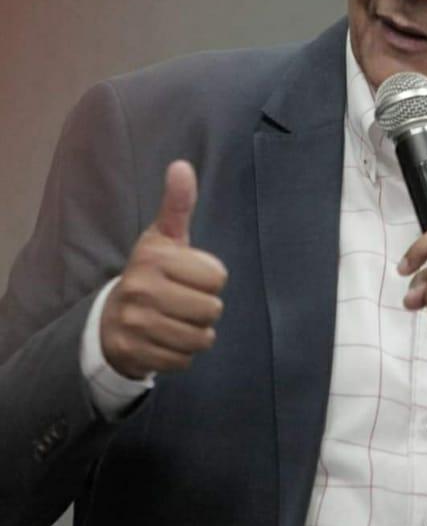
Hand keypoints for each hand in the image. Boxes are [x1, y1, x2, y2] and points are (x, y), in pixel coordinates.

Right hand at [100, 161, 226, 378]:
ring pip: (200, 337)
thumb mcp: (163, 237)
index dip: (210, 279)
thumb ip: (177, 204)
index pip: (217, 277)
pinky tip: (166, 339)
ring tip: (177, 321)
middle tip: (184, 302)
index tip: (189, 277)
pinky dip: (181, 353)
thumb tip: (182, 166)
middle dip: (205, 309)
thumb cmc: (150, 273)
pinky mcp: (136, 353)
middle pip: (212, 310)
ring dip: (196, 333)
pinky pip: (184, 359)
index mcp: (154, 257)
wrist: (111, 320)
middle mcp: (141, 289)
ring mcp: (136, 324)